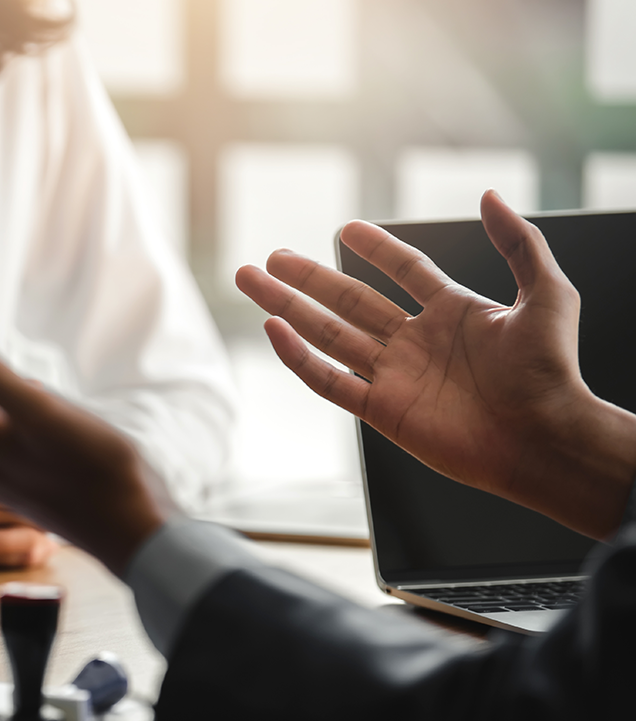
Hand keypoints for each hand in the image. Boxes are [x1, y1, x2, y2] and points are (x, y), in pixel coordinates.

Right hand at [236, 190, 635, 539]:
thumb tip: (491, 197)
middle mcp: (417, 342)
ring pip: (328, 334)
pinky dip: (298, 357)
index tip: (346, 228)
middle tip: (272, 258)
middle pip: (349, 301)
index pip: (405, 271)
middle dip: (307, 278)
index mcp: (454, 313)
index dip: (376, 249)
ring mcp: (395, 376)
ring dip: (288, 307)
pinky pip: (328, 381)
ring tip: (253, 282)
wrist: (544, 438)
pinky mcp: (381, 410)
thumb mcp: (549, 294)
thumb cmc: (553, 374)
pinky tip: (274, 330)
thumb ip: (520, 244)